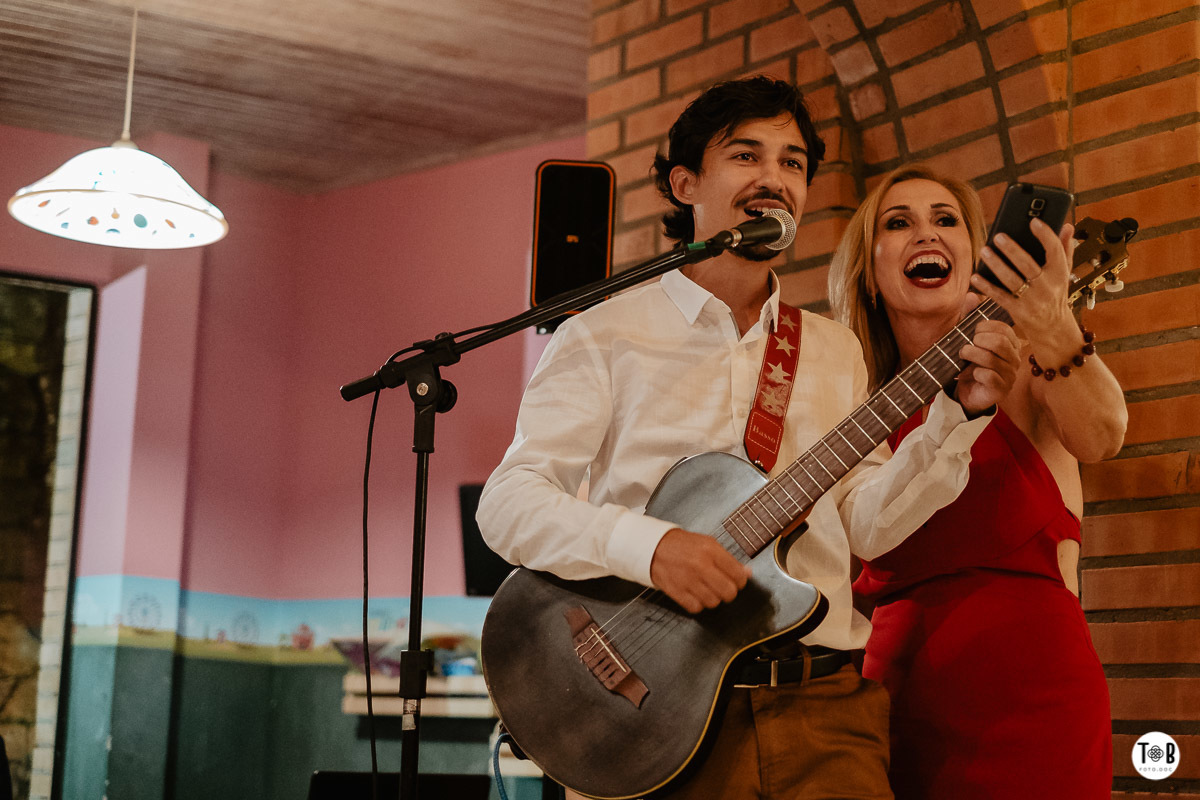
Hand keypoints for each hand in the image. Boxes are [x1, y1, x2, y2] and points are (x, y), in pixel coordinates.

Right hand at [649, 528, 751, 613]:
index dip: (740, 581)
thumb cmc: (682, 545)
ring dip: (713, 598)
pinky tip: (695, 594)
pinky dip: (698, 604)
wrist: (654, 547)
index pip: (738, 576)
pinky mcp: (677, 592)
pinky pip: (697, 608)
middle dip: (729, 592)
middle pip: (729, 592)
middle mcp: (701, 566)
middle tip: (723, 587)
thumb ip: (729, 559)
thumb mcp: (708, 544)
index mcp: (711, 551)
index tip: (736, 581)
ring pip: (714, 602)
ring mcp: (688, 580)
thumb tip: (747, 573)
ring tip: (707, 589)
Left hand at [954, 293, 1020, 412]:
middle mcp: (1014, 358)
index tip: (973, 332)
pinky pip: (989, 377)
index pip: (1004, 329)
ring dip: (972, 355)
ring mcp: (1010, 374)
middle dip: (979, 340)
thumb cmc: (971, 362)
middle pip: (1000, 342)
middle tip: (966, 345)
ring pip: (993, 359)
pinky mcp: (1001, 389)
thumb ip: (969, 317)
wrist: (968, 392)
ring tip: (963, 355)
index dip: (985, 327)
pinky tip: (969, 374)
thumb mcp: (968, 338)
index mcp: (1010, 343)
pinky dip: (974, 373)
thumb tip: (971, 295)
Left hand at [969, 218, 1079, 350]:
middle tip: (998, 236)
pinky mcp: (1018, 310)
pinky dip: (987, 287)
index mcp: (1060, 273)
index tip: (1033, 221)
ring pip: (1012, 280)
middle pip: (1028, 265)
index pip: (1055, 251)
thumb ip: (1065, 249)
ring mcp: (1032, 300)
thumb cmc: (1055, 293)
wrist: (1053, 327)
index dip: (1045, 235)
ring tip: (984, 251)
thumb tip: (1068, 225)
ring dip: (996, 265)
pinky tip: (976, 276)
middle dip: (1013, 250)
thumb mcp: (1064, 272)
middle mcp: (1047, 286)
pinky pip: (1000, 297)